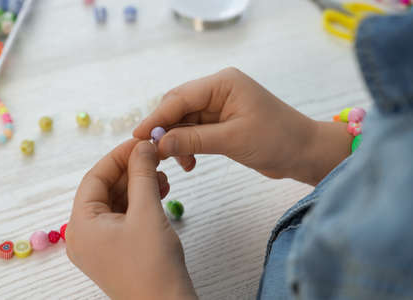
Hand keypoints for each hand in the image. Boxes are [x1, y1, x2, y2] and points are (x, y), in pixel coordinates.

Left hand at [66, 139, 196, 299]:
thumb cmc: (153, 266)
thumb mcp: (147, 212)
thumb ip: (142, 174)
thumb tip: (142, 146)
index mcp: (81, 226)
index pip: (94, 178)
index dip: (118, 156)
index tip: (140, 141)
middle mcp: (85, 235)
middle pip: (106, 189)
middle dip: (131, 171)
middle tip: (154, 156)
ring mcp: (101, 244)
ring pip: (117, 201)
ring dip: (139, 185)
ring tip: (162, 176)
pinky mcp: (118, 249)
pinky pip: (125, 216)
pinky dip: (141, 201)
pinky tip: (159, 192)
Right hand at [134, 68, 351, 185]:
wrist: (304, 153)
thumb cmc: (277, 140)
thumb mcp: (232, 139)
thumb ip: (193, 140)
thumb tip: (157, 144)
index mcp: (223, 83)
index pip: (180, 98)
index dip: (156, 118)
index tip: (137, 136)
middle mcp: (219, 90)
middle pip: (179, 107)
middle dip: (165, 130)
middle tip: (152, 152)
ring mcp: (220, 106)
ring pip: (185, 121)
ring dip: (177, 141)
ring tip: (177, 163)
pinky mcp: (222, 123)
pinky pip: (196, 132)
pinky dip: (189, 146)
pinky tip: (189, 162)